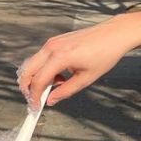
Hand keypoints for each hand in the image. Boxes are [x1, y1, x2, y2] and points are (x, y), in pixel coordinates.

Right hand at [18, 17, 135, 108]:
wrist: (114, 34)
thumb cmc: (105, 53)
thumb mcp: (86, 78)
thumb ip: (65, 91)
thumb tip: (51, 100)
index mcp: (60, 57)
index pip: (38, 81)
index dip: (35, 96)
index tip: (36, 106)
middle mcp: (51, 48)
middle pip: (27, 71)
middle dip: (27, 87)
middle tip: (36, 98)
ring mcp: (51, 42)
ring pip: (32, 64)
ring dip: (37, 78)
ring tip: (56, 84)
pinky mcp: (54, 41)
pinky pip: (40, 57)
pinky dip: (43, 69)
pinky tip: (59, 74)